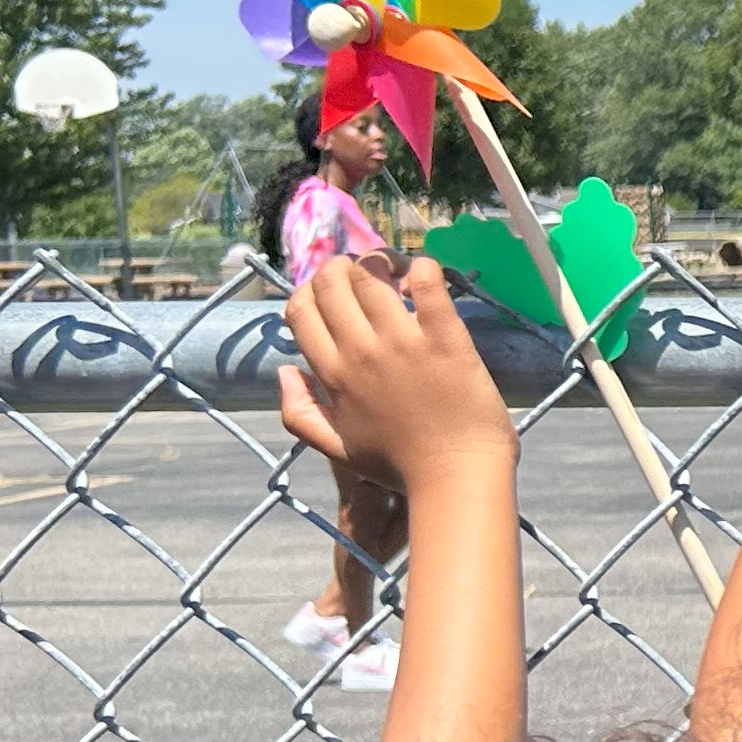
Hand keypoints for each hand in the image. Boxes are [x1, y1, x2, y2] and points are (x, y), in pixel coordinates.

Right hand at [278, 256, 516, 499]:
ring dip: (380, 262)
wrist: (457, 479)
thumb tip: (285, 372)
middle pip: (331, 283)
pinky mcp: (445, 339)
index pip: (300, 309)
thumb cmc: (400, 468)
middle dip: (341, 267)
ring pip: (372, 276)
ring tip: (394, 270)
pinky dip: (423, 267)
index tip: (331, 294)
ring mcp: (402, 343)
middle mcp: (360, 352)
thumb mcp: (336, 448)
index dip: (310, 291)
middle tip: (364, 273)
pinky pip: (427, 284)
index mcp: (332, 374)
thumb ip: (298, 413)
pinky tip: (425, 273)